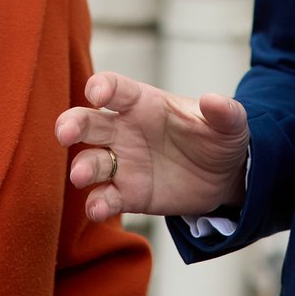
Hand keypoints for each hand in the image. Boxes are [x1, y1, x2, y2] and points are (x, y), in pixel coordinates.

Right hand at [55, 71, 249, 222]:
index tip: (96, 93)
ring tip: (80, 176)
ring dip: (82, 168)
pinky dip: (97, 204)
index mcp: (143, 103)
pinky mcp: (129, 194)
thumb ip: (223, 112)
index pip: (115, 89)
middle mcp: (124, 130)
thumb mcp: (230, 123)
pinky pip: (105, 198)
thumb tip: (215, 100)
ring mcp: (123, 163)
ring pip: (91, 162)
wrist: (225, 178)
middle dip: (72, 124)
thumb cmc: (219, 138)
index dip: (102, 86)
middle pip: (88, 122)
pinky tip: (97, 208)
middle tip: (64, 133)